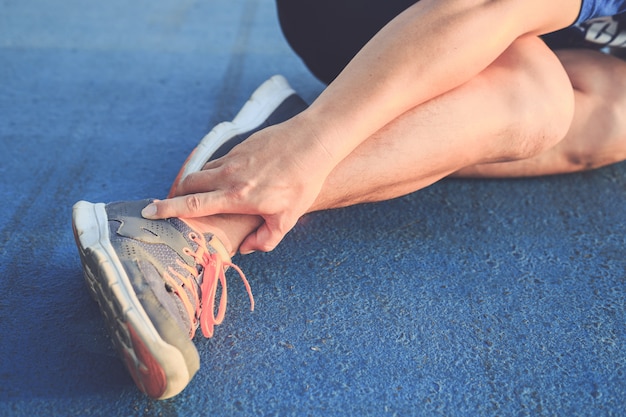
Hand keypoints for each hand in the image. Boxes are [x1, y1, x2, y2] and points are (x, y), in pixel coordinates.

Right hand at [143, 120, 335, 252]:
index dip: (167, 209)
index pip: (193, 205)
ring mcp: (234, 158)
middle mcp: (229, 175)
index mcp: (237, 196)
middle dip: (176, 195)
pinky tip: (226, 179)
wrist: (313, 141)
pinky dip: (214, 172)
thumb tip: (246, 248)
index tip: (148, 212)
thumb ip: (266, 238)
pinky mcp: (241, 146)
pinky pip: (218, 160)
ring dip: (195, 183)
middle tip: (173, 206)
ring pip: (203, 171)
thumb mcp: (288, 218)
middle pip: (188, 184)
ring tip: (200, 196)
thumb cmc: (303, 181)